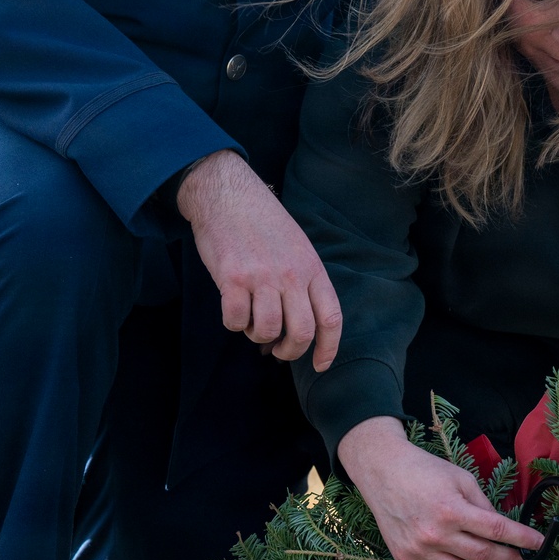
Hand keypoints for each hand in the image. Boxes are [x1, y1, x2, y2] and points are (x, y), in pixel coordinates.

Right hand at [177, 150, 340, 370]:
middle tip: (276, 350)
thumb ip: (300, 283)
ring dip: (257, 335)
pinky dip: (234, 323)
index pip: (331, 317)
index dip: (328, 348)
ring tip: (251, 319)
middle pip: (302, 332)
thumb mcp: (296, 247)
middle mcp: (291, 275)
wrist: (227, 194)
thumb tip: (293, 326)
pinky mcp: (233, 278)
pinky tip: (233, 308)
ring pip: (268, 331)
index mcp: (312, 268)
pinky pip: (236, 321)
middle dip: (289, 351)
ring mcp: (263, 277)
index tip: (320, 365)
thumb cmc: (261, 222)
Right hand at [338, 416, 544, 559]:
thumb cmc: (424, 469)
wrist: (383, 471)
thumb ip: (481, 503)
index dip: (521, 538)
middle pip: (483, 555)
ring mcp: (420, 550)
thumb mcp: (459, 477)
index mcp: (453, 509)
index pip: (497, 529)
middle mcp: (437, 534)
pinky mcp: (403, 558)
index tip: (538, 543)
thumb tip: (500, 525)